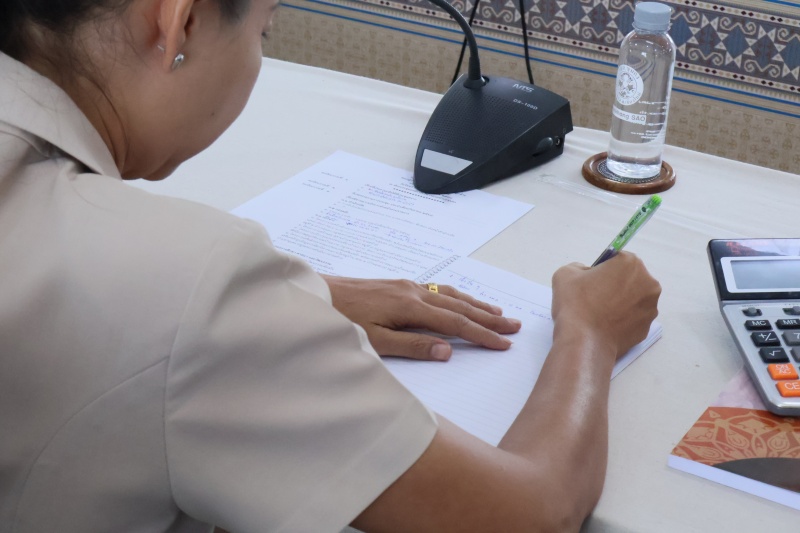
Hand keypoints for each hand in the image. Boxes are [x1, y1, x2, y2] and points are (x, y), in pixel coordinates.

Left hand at [321, 276, 521, 360]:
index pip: (456, 324)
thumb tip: (447, 352)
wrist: (318, 294)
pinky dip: (457, 297)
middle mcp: (415, 292)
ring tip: (498, 312)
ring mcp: (408, 286)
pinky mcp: (399, 284)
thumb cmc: (342, 321)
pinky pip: (438, 290)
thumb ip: (413, 346)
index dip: (482, 334)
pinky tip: (461, 300)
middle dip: (489, 317)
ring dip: (477, 305)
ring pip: (451, 296)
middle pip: (460, 307)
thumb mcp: (375, 341)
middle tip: (514, 325)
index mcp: (411, 307)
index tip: (504, 342)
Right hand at [550, 252, 660, 358]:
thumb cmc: (575, 304)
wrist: (583, 342)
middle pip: (629, 278)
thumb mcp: (566, 274)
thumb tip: (587, 274)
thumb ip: (580, 267)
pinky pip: (633, 319)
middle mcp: (648, 284)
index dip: (602, 268)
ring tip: (598, 314)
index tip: (592, 280)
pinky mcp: (646, 328)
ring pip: (633, 300)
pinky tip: (604, 326)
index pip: (617, 259)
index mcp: (631, 264)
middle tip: (594, 297)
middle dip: (614, 285)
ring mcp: (650, 308)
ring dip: (620, 302)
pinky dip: (622, 321)